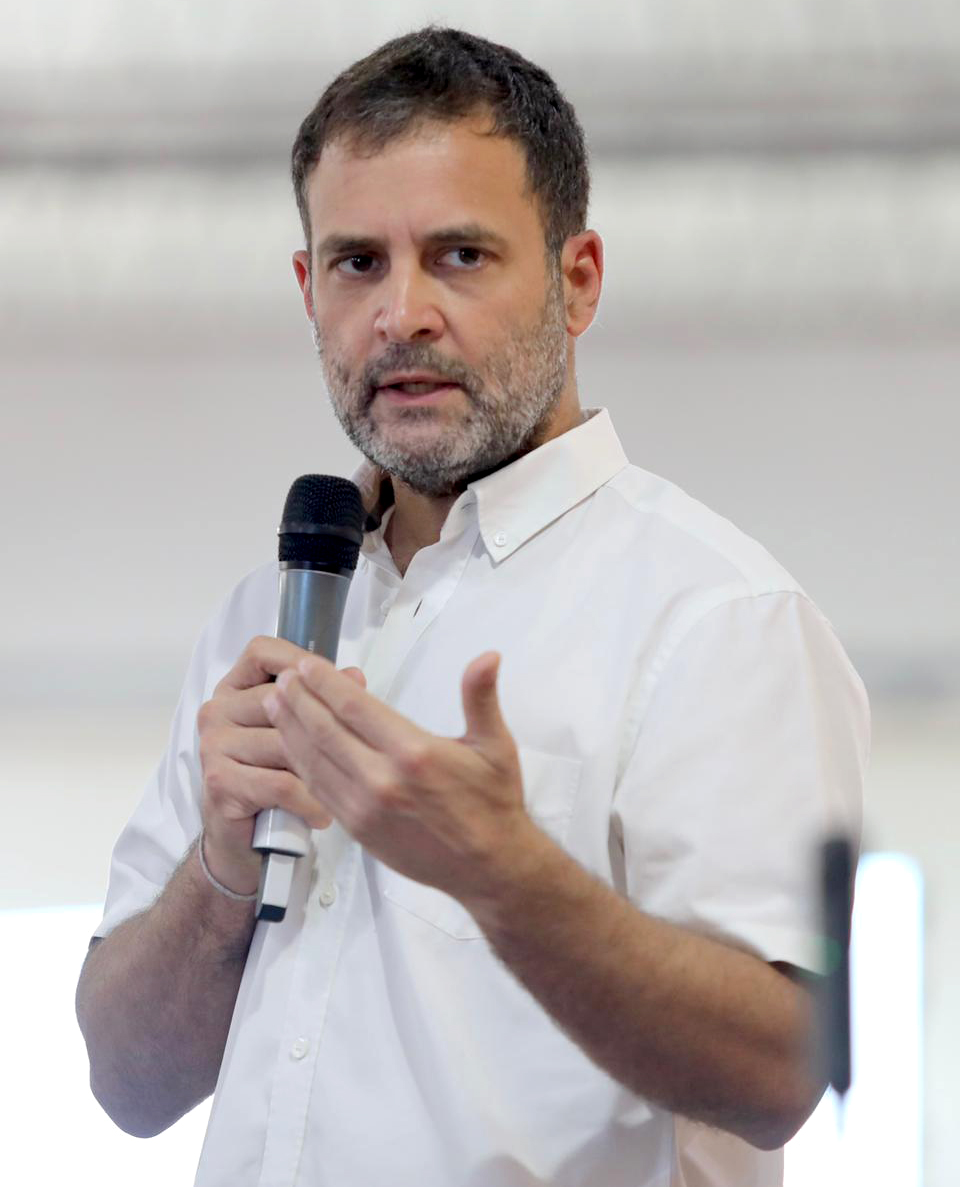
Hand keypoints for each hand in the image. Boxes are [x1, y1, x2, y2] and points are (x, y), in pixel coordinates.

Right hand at [197, 635, 366, 893]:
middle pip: (282, 699)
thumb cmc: (273, 783)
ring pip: (286, 742)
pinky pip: (281, 782)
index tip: (335, 679)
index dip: (302, 660)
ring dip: (320, 770)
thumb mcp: (297, 736)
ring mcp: (214, 746)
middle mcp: (217, 711)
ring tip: (341, 789)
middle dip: (322, 725)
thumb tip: (355, 677)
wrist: (241, 844)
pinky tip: (322, 814)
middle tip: (355, 751)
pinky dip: (308, 801)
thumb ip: (320, 702)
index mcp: (233, 690)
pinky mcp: (221, 782)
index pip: (262, 652)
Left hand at [264, 650, 530, 901]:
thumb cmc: (494, 804)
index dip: (326, 684)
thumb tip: (488, 656)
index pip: (355, 708)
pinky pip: (319, 790)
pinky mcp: (358, 830)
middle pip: (325, 731)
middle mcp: (382, 780)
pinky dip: (300, 763)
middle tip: (282, 678)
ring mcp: (365, 808)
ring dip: (291, 729)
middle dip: (299, 700)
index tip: (308, 665)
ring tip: (275, 703)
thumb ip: (481, 697)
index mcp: (413, 753)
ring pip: (314, 760)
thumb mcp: (496, 746)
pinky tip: (291, 746)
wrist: (488, 868)